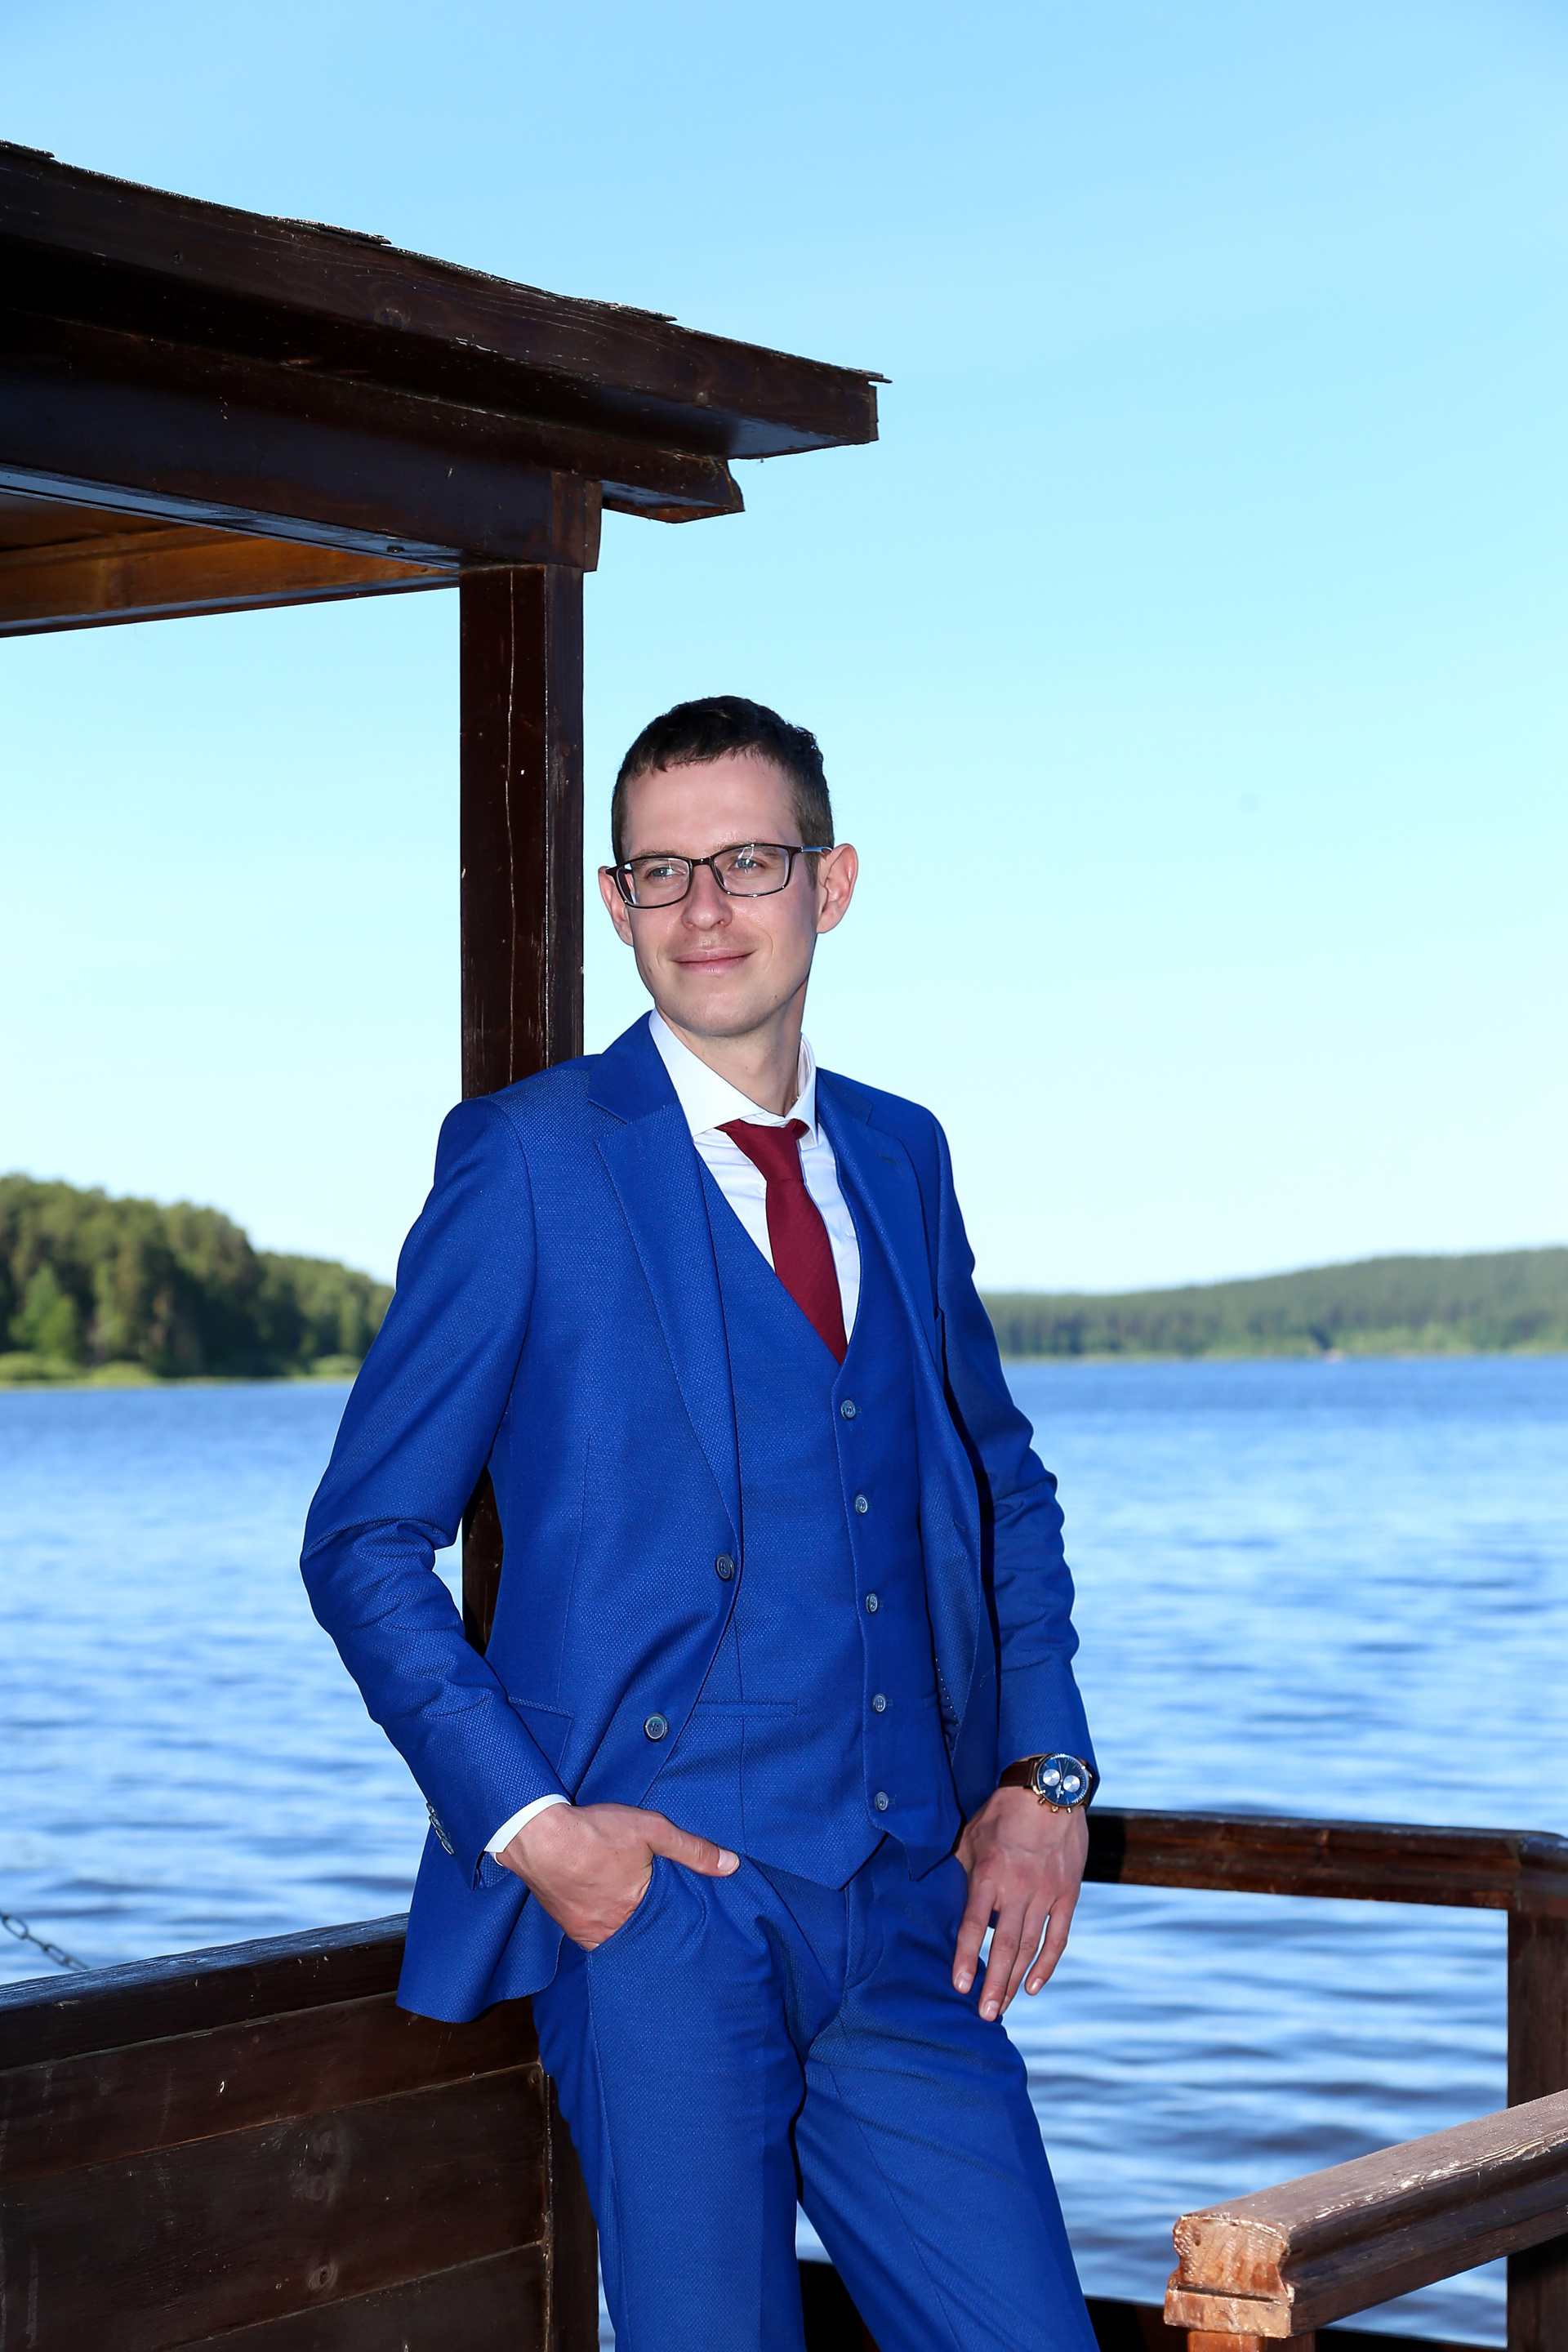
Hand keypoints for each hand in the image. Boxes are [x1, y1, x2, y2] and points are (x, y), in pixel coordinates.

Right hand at [497, 1801, 738, 1948]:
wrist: (538, 1836)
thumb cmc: (595, 1831)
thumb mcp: (652, 1830)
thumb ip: (693, 1850)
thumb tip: (732, 1865)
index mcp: (638, 1910)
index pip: (669, 1925)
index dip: (677, 1921)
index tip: (687, 1921)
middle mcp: (613, 1929)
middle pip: (642, 1933)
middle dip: (653, 1927)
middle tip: (663, 1920)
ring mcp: (588, 1931)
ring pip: (618, 1936)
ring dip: (627, 1926)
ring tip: (639, 1917)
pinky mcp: (568, 1926)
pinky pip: (594, 1935)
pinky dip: (604, 1926)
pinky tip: (609, 1912)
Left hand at [952, 1787, 1087, 2020]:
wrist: (1049, 1791)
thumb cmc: (1002, 1813)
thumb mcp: (970, 1836)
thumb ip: (961, 1870)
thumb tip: (943, 1897)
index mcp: (990, 1874)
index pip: (975, 1925)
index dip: (967, 1957)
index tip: (960, 1986)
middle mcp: (1018, 1888)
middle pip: (1006, 1946)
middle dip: (994, 1983)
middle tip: (985, 2016)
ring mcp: (1046, 1893)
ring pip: (1030, 1947)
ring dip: (1016, 1981)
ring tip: (1002, 2007)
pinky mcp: (1068, 1894)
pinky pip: (1059, 1936)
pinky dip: (1047, 1964)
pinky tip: (1034, 1986)